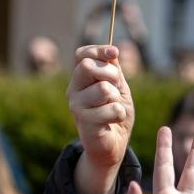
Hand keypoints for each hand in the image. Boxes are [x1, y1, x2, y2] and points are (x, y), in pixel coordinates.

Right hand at [68, 44, 134, 193]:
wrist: (114, 144)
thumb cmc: (114, 113)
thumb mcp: (118, 87)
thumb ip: (114, 70)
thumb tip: (113, 51)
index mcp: (80, 79)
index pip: (81, 55)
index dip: (98, 50)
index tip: (115, 52)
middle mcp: (73, 91)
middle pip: (87, 67)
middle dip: (110, 74)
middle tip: (115, 88)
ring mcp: (77, 107)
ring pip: (103, 89)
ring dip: (116, 98)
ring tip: (113, 108)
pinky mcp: (85, 123)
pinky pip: (112, 109)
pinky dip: (120, 114)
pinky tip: (113, 121)